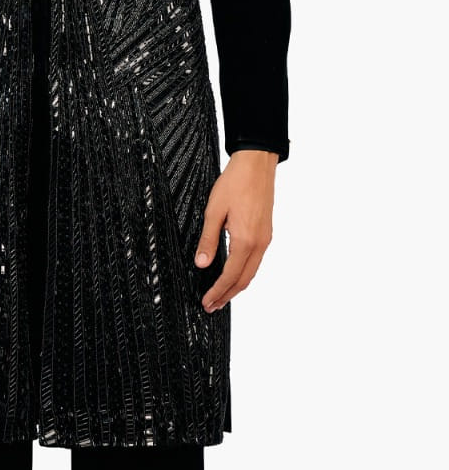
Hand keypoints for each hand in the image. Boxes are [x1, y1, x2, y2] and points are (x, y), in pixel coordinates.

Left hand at [194, 150, 277, 312]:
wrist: (257, 164)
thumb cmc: (235, 182)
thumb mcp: (214, 210)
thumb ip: (208, 239)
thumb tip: (201, 263)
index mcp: (246, 240)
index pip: (230, 276)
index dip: (218, 292)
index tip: (207, 302)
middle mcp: (259, 243)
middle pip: (243, 280)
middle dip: (227, 295)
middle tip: (212, 305)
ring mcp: (265, 238)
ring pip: (251, 272)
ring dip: (236, 286)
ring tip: (221, 294)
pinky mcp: (266, 232)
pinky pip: (256, 260)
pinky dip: (244, 272)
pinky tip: (234, 272)